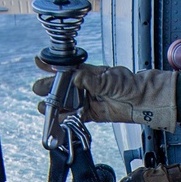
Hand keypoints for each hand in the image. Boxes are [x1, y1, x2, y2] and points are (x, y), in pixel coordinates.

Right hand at [33, 59, 177, 130]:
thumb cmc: (130, 85)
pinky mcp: (92, 113)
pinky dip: (67, 118)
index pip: (67, 68)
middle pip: (64, 86)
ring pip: (68, 102)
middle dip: (50, 88)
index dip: (53, 66)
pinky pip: (76, 116)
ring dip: (56, 105)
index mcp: (90, 72)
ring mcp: (89, 100)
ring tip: (43, 108)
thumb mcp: (111, 80)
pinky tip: (58, 119)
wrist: (142, 102)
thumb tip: (77, 77)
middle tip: (38, 89)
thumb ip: (93, 80)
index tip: (40, 62)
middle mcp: (87, 86)